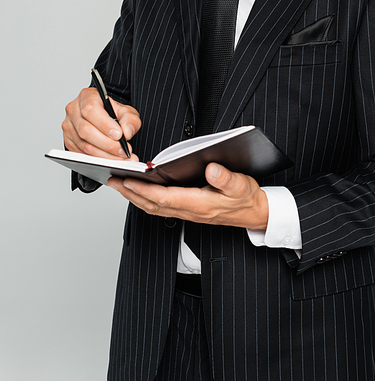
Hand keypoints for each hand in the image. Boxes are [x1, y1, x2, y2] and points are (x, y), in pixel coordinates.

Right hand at [62, 87, 141, 159]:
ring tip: (121, 158)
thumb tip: (126, 133)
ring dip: (104, 155)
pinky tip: (111, 161)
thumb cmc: (113, 112)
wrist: (106, 118)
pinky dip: (97, 160)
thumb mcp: (127, 111)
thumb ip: (130, 120)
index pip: (91, 110)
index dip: (104, 124)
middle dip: (107, 144)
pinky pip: (81, 154)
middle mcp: (74, 111)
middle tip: (123, 151)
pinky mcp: (68, 142)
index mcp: (87, 97)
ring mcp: (69, 127)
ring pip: (84, 145)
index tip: (119, 135)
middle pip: (86, 130)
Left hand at [107, 163, 268, 229]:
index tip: (128, 179)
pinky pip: (160, 207)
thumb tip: (211, 168)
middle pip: (152, 204)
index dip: (144, 189)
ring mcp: (187, 213)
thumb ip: (226, 178)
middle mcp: (190, 211)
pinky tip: (139, 191)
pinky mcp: (188, 211)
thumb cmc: (246, 198)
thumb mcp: (241, 185)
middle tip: (112, 180)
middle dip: (130, 193)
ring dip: (134, 197)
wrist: (255, 213)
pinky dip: (145, 199)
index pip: (164, 197)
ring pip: (153, 207)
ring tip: (119, 184)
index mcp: (199, 204)